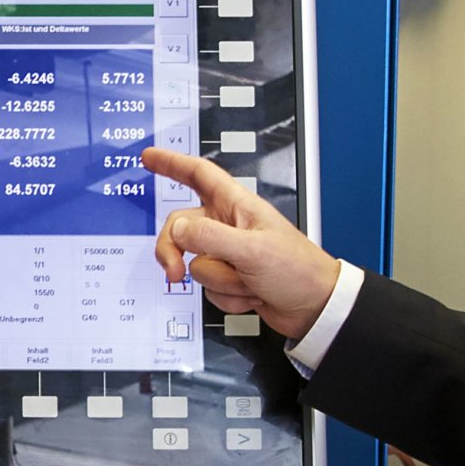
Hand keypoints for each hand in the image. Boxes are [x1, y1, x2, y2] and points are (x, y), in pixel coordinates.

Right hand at [142, 148, 342, 338]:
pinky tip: (252, 294)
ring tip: (250, 281)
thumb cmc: (297, 270)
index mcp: (236, 206)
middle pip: (181, 228)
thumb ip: (208, 237)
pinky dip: (228, 296)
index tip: (149, 158)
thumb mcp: (251, 250)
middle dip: (175, 252)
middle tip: (174, 270)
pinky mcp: (231, 279)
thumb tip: (176, 232)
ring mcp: (229, 254)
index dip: (171, 163)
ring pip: (195, 264)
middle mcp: (228, 227)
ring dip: (220, 281)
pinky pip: (208, 288)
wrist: (315, 308)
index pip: (198, 174)